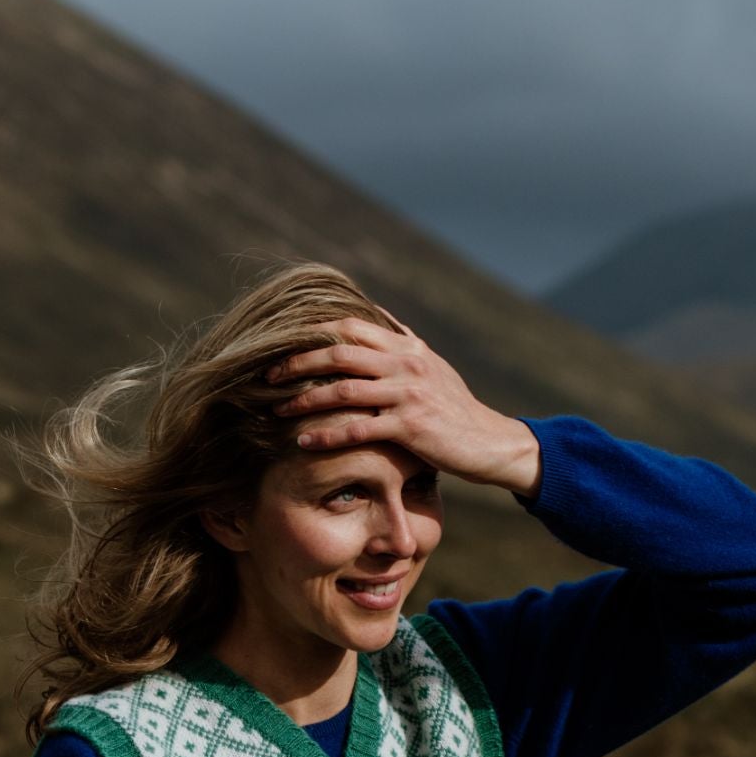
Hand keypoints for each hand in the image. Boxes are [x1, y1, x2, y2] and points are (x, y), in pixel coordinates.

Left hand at [265, 310, 541, 498]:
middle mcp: (405, 363)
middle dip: (298, 363)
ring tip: (275, 409)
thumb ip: (403, 341)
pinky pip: (357, 429)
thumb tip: (378, 314)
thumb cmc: (454, 407)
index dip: (312, 333)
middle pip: (339, 352)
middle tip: (267, 375)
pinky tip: (303, 442)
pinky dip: (326, 435)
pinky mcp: (409, 427)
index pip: (350, 326)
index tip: (282, 345)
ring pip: (343, 390)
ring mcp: (407, 394)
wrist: (489, 441)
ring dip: (304, 399)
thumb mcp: (431, 365)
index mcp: (406, 346)